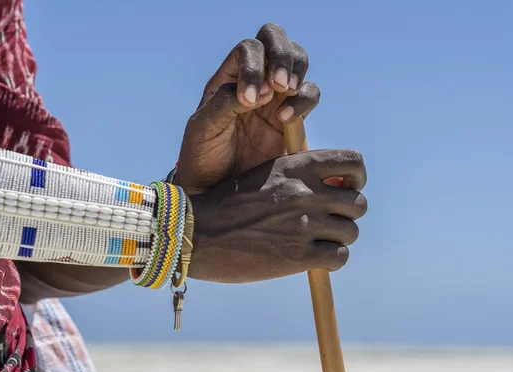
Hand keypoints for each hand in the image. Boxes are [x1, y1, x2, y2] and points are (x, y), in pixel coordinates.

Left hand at [176, 23, 319, 193]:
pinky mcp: (294, 119)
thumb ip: (225, 103)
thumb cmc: (203, 155)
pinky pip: (309, 95)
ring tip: (286, 92)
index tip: (248, 101)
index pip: (248, 50)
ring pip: (298, 61)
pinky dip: (304, 100)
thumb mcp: (203, 128)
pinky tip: (286, 119)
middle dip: (282, 53)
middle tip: (279, 84)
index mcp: (229, 77)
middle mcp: (254, 80)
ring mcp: (276, 97)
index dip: (253, 66)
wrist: (217, 189)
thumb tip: (262, 91)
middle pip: (275, 40)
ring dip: (296, 71)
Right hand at [187, 149, 366, 282]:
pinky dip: (332, 260)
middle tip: (329, 222)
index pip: (353, 163)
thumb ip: (298, 176)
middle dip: (347, 214)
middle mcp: (305, 191)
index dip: (357, 179)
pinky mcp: (299, 255)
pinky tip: (315, 260)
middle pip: (358, 203)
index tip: (345, 190)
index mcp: (297, 166)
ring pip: (351, 232)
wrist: (198, 234)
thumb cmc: (228, 205)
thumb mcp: (264, 176)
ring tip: (319, 242)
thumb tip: (334, 187)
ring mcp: (304, 223)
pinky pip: (340, 257)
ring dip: (339, 239)